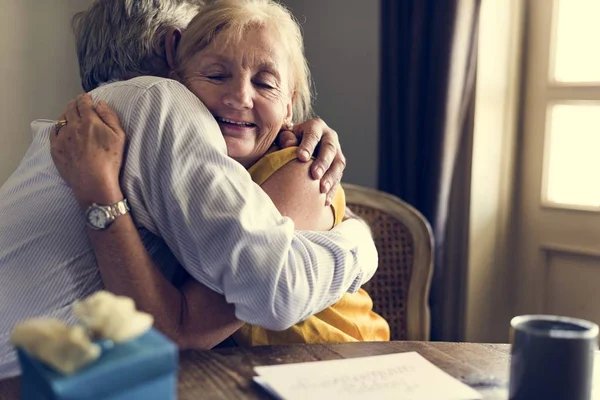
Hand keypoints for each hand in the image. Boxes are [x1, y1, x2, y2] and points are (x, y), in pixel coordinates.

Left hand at [50, 94, 126, 208]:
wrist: (94, 182)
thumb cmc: (110, 160)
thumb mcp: (119, 137)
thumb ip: (110, 117)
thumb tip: (101, 103)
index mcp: (90, 121)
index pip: (84, 103)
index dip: (85, 98)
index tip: (87, 98)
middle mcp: (73, 126)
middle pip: (71, 108)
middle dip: (75, 103)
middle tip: (78, 103)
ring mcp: (62, 137)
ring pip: (61, 119)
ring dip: (66, 113)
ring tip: (70, 114)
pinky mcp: (56, 149)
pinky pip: (53, 132)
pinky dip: (58, 127)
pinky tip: (62, 129)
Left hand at [275, 118, 345, 205]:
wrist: (301, 146)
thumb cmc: (288, 140)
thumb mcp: (284, 136)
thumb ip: (285, 138)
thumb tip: (288, 144)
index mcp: (315, 126)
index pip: (313, 134)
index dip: (308, 145)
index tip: (301, 157)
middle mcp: (329, 137)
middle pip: (329, 148)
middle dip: (323, 162)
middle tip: (315, 175)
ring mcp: (336, 152)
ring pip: (338, 164)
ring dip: (331, 177)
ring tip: (322, 190)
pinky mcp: (338, 166)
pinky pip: (339, 178)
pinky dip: (332, 190)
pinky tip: (325, 201)